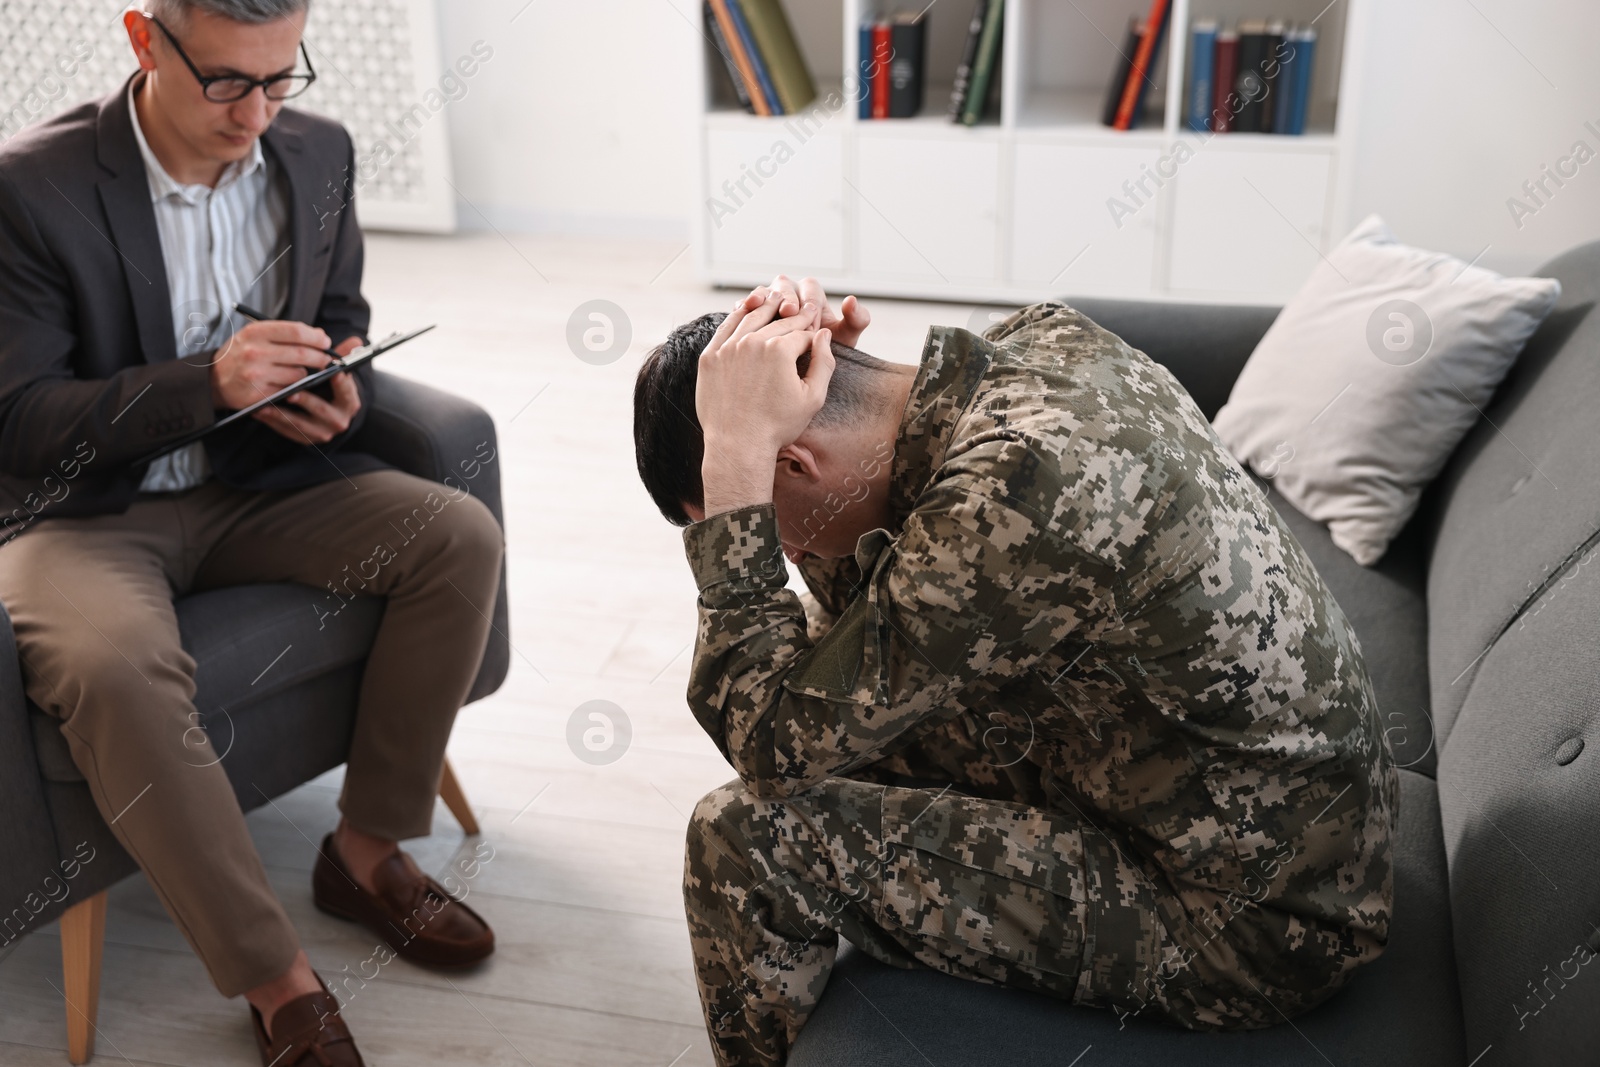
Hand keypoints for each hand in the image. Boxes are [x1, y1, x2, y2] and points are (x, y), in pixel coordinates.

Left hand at [251, 334, 363, 444]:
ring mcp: (321, 432)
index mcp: (349, 403)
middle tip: (291, 393)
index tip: (332, 372)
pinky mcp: (304, 439)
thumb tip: (356, 339)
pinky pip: (287, 432)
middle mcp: (339, 420)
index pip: (346, 393)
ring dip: (283, 415)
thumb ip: (342, 357)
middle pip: (323, 411)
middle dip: (307, 401)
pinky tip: (259, 411)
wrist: (322, 413)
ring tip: (266, 404)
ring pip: (302, 425)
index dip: (340, 384)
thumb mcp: (336, 374)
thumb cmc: (327, 387)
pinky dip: (272, 421)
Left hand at [696, 292, 834, 516]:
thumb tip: (825, 334)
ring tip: (778, 300)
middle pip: (779, 321)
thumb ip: (825, 362)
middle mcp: (752, 342)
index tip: (818, 327)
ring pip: (751, 317)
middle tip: (805, 309)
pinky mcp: (710, 356)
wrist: (738, 445)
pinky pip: (726, 327)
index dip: (814, 331)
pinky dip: (739, 316)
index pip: (803, 332)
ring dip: (767, 306)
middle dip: (795, 315)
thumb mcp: (813, 398)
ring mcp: (727, 347)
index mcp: (780, 350)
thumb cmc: (778, 426)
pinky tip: (747, 310)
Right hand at [739, 274, 870, 346]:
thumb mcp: (844, 341)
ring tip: (760, 307)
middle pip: (785, 285)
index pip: (810, 290)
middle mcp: (790, 295)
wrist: (796, 381)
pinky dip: (743, 307)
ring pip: (764, 292)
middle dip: (786, 297)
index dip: (809, 303)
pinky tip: (743, 313)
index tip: (809, 322)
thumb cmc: (822, 358)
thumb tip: (851, 299)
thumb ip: (856, 320)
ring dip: (762, 299)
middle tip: (787, 313)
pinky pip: (745, 305)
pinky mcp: (750, 314)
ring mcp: (768, 304)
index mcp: (813, 297)